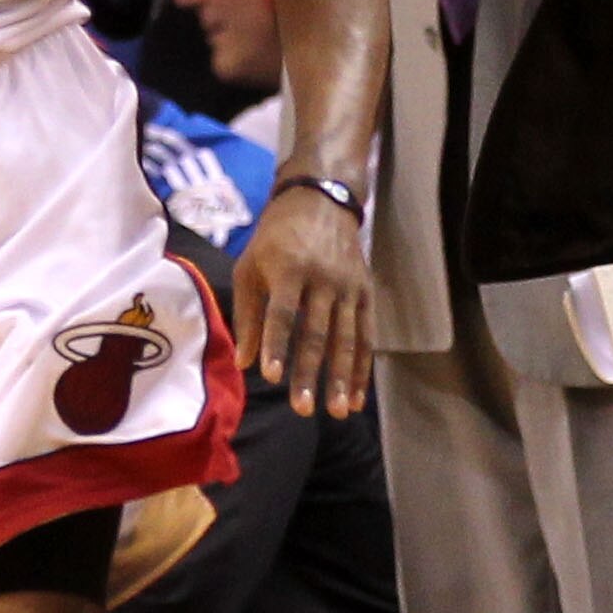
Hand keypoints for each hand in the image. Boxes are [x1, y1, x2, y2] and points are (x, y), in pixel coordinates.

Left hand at [234, 185, 372, 416]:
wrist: (321, 201)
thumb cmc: (275, 238)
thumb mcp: (250, 265)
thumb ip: (248, 314)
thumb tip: (245, 362)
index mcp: (289, 269)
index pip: (283, 313)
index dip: (277, 344)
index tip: (271, 377)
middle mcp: (323, 279)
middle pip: (318, 332)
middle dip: (311, 373)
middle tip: (303, 409)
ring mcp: (349, 287)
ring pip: (347, 339)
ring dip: (341, 378)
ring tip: (336, 411)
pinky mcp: (366, 293)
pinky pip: (367, 336)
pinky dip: (362, 368)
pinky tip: (356, 396)